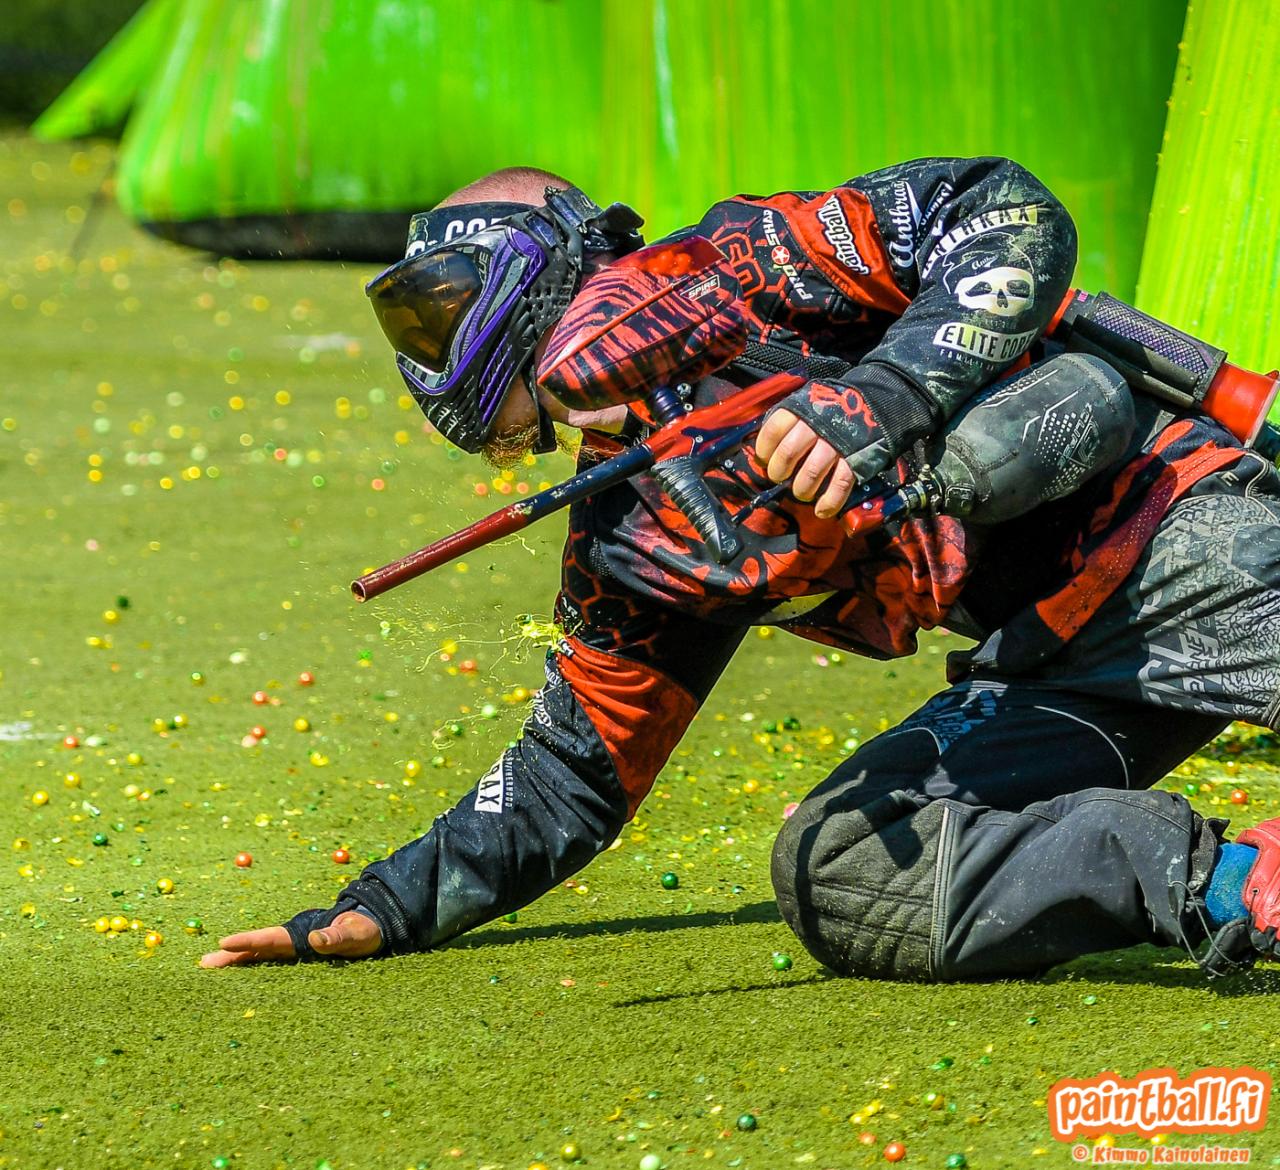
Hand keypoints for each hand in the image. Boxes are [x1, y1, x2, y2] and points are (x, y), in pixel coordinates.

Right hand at [199, 909, 382, 967]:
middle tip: (203, 962)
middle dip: (231, 954)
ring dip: (237, 960)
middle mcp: (293, 941)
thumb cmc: (365, 931)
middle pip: (257, 949)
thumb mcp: (356, 935)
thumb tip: (315, 937)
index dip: (247, 942)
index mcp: (302, 935)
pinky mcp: (299, 958)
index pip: (270, 939)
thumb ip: (337, 937)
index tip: (223, 943)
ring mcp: (294, 950)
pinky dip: (251, 966)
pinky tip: (237, 976)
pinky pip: (270, 963)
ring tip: (209, 967)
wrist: (372, 928)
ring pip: (260, 956)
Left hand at [755, 408, 856, 518]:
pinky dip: (829, 502)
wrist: (873, 402)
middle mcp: (817, 425)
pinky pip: (840, 484)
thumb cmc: (831, 407)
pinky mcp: (855, 458)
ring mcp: (837, 443)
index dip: (764, 450)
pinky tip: (822, 509)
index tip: (764, 460)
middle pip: (788, 454)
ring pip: (811, 473)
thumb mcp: (806, 402)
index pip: (773, 431)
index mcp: (801, 409)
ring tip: (801, 492)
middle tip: (779, 478)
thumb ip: (787, 421)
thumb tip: (766, 449)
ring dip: (801, 489)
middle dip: (778, 472)